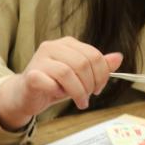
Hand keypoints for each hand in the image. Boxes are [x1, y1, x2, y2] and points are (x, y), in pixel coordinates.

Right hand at [0, 36, 122, 130]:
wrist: (25, 96)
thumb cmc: (54, 84)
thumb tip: (119, 57)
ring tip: (80, 101)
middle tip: (89, 96)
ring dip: (78, 91)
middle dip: (91, 84)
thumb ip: (98, 67)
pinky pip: (51, 83)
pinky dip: (59, 92)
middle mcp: (52, 47)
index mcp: (68, 43)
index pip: (94, 55)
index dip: (102, 74)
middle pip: (83, 63)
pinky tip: (58, 95)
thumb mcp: (80, 76)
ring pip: (68, 73)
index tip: (99, 88)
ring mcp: (40, 59)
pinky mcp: (31, 75)